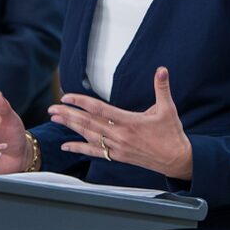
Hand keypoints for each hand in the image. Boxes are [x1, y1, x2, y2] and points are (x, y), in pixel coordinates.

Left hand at [50, 67, 192, 179]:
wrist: (176, 159)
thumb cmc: (172, 134)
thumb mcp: (168, 108)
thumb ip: (162, 88)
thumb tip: (162, 69)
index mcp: (129, 122)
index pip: (99, 110)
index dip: (81, 102)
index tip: (67, 96)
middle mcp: (120, 135)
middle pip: (88, 123)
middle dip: (69, 114)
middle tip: (52, 108)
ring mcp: (117, 147)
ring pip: (88, 136)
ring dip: (70, 127)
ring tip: (55, 119)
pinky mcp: (117, 156)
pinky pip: (94, 152)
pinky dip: (79, 148)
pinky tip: (66, 145)